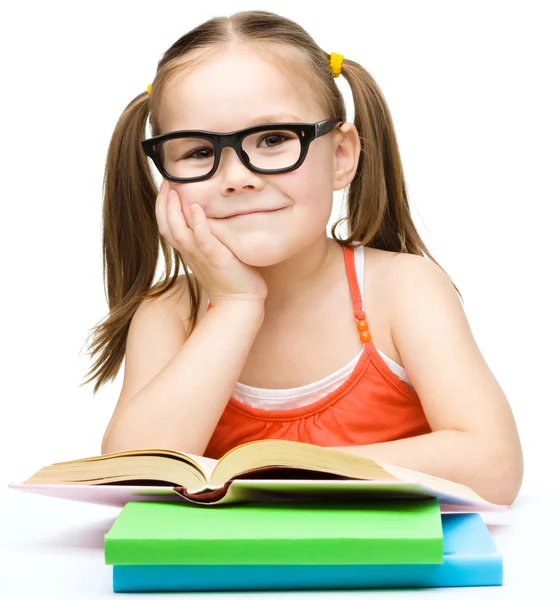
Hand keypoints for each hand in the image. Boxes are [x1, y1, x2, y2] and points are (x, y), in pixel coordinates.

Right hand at [155, 180, 267, 305]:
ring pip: (178, 232)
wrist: (241, 301)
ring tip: (173, 189)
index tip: (165, 186)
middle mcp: (190, 253)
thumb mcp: (215, 253)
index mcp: (189, 251)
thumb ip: (209, 237)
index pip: (167, 226)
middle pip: (166, 226)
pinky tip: (195, 207)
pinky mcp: (216, 258)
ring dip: (173, 210)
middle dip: (162, 203)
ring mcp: (201, 256)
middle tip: (165, 181)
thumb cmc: (232, 277)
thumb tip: (211, 219)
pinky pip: (202, 239)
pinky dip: (197, 223)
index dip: (162, 206)